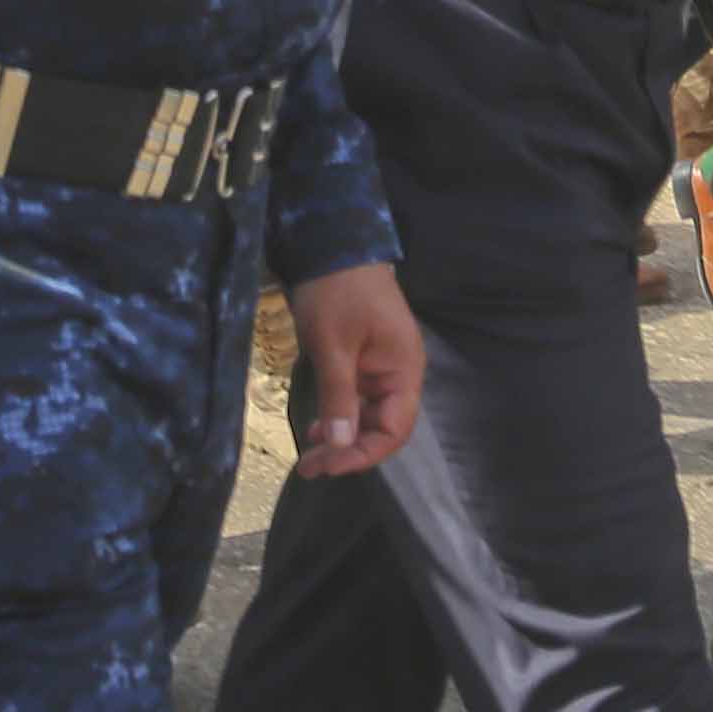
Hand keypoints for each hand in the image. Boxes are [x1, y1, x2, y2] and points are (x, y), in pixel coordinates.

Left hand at [284, 261, 425, 478]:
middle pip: (382, 427)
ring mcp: (381, 367)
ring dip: (342, 436)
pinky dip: (338, 415)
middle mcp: (398, 374)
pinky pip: (356, 399)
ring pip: (368, 416)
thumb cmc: (337, 292)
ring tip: (309, 453)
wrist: (333, 244)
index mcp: (403, 371)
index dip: (364, 453)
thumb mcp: (333, 346)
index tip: (328, 465)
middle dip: (349, 450)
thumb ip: (339, 396)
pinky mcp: (363, 360)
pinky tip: (317, 426)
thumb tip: (340, 444)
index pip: (394, 429)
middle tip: (309, 467)